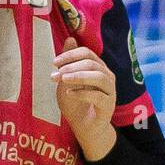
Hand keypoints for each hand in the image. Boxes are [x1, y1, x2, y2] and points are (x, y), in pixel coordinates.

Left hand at [52, 37, 116, 157]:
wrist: (84, 126)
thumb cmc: (76, 102)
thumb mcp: (67, 80)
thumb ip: (69, 62)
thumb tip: (70, 38)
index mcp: (98, 68)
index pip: (88, 53)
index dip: (71, 55)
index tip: (54, 63)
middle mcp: (107, 77)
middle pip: (93, 64)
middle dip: (72, 67)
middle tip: (56, 74)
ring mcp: (110, 92)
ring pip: (99, 77)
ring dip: (79, 76)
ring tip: (63, 80)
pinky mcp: (108, 106)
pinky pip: (98, 96)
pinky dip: (83, 93)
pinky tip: (70, 94)